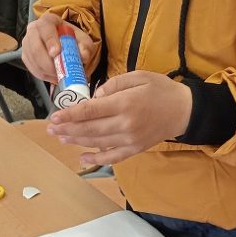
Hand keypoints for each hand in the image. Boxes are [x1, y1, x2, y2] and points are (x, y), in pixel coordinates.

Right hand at [21, 13, 95, 83]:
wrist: (65, 44)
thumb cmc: (72, 39)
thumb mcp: (83, 40)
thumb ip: (85, 46)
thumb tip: (83, 55)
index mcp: (48, 20)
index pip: (45, 28)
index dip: (50, 41)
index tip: (56, 53)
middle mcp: (34, 30)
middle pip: (35, 47)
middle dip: (47, 62)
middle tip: (60, 71)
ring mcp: (27, 43)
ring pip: (33, 60)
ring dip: (47, 71)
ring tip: (60, 75)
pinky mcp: (26, 56)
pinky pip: (32, 68)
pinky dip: (44, 75)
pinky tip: (54, 76)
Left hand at [47, 71, 191, 165]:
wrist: (185, 110)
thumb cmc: (161, 90)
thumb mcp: (138, 76)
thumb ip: (113, 85)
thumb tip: (94, 97)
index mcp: (124, 103)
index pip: (90, 110)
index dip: (69, 115)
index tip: (54, 116)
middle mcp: (125, 124)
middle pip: (89, 129)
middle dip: (67, 129)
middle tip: (51, 128)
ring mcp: (130, 139)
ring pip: (96, 143)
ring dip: (76, 141)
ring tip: (61, 137)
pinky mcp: (135, 149)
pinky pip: (112, 157)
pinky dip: (96, 159)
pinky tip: (82, 158)